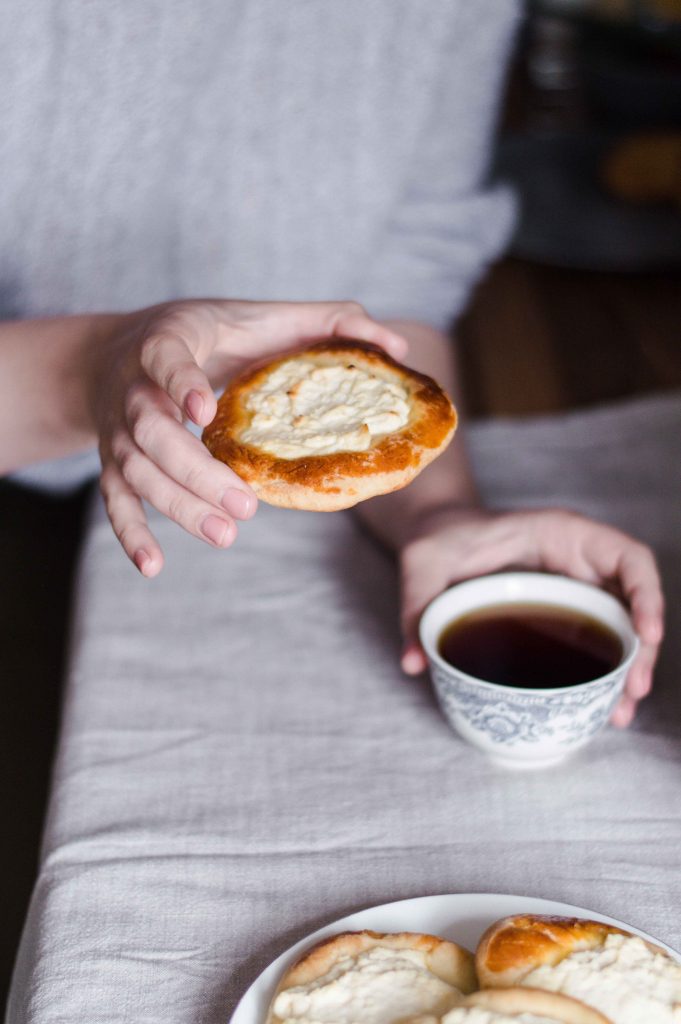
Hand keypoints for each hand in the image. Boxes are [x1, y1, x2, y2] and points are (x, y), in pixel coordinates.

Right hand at [92, 299, 407, 575]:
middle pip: (152, 433)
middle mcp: (133, 388)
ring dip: (178, 508)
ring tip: (226, 535)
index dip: (182, 384)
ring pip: (137, 473)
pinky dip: (131, 534)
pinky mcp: (114, 462)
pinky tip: (154, 566)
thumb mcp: (256, 316)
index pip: (166, 361)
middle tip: (245, 505)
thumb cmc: (206, 334)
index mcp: (167, 343)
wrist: (119, 351)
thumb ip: (325, 321)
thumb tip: (395, 343)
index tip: (207, 410)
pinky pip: (116, 502)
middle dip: (195, 472)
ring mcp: (118, 430)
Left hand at [398, 506, 663, 725]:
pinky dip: (603, 668)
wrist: (435, 536)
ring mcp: (574, 584)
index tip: (646, 633)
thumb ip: (417, 606)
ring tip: (619, 712)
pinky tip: (599, 703)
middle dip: (642, 648)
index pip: (627, 556)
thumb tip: (414, 663)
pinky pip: (596, 635)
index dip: (646, 594)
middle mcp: (577, 558)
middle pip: (633, 600)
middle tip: (633, 692)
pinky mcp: (563, 608)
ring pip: (620, 624)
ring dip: (628, 666)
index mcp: (559, 533)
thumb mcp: (422, 565)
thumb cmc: (438, 539)